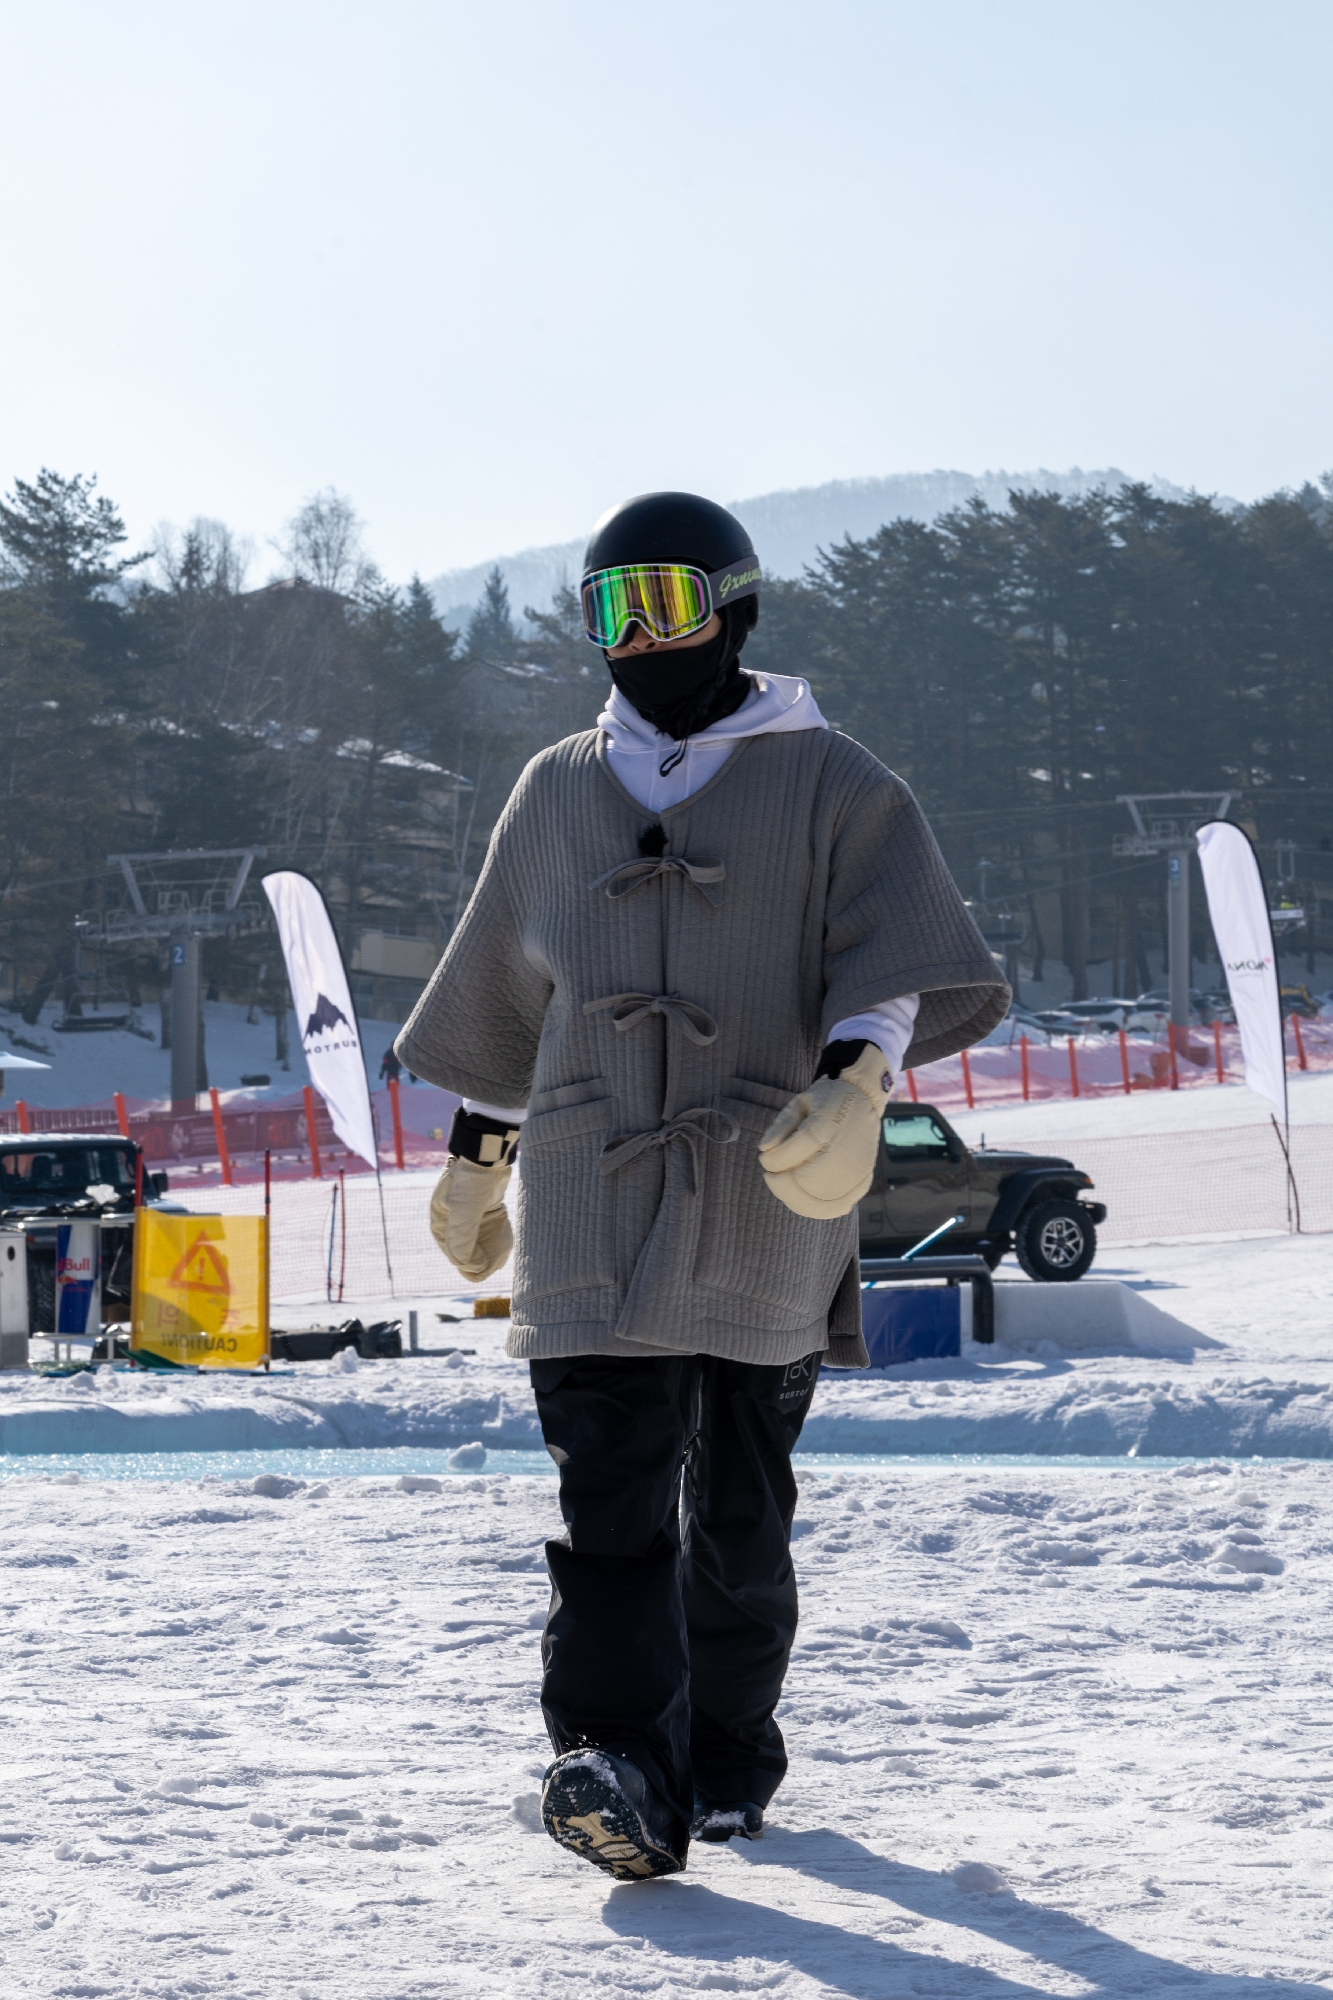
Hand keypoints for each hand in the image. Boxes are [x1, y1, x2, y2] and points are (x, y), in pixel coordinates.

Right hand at [429, 1157, 512, 1280]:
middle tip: (494, 1264)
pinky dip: (497, 1243)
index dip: (468, 1264)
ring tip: (500, 1256)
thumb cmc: (472, 1180)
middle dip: (481, 1261)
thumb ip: (462, 1235)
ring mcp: (469, 1220)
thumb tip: (463, 1264)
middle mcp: (452, 1224)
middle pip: (466, 1254)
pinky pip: (489, 1237)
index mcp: (441, 1223)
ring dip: (490, 1254)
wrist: (488, 1157)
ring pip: (479, 1248)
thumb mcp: (465, 1208)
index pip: (453, 1254)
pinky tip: (504, 1243)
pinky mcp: (483, 1215)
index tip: (483, 1267)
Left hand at [757, 1043, 888, 1218]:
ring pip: (822, 1201)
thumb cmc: (826, 1102)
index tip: (764, 1158)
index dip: (771, 1162)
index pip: (791, 1155)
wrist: (864, 1101)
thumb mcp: (799, 1103)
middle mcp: (844, 1151)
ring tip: (786, 1187)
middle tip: (772, 1177)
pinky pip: (839, 1206)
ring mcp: (857, 1169)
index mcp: (826, 1125)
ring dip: (796, 1199)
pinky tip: (804, 1198)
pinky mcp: (863, 1181)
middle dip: (782, 1186)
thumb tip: (764, 1151)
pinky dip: (817, 1208)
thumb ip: (780, 1126)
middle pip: (807, 1184)